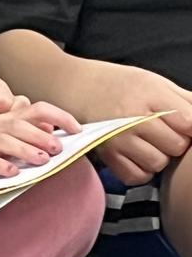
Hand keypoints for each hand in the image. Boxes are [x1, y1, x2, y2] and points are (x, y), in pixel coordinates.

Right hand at [0, 101, 80, 177]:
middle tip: (59, 147)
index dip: (58, 116)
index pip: (36, 109)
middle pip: (20, 126)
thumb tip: (51, 126)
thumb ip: (25, 125)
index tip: (77, 128)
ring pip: (5, 142)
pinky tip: (12, 173)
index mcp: (7, 118)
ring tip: (42, 160)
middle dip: (41, 136)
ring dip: (25, 150)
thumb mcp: (0, 127)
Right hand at [87, 65, 191, 184]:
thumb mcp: (153, 80)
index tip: (185, 124)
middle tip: (163, 130)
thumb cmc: (118, 82)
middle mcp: (133, 116)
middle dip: (176, 140)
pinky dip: (142, 169)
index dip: (191, 127)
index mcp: (149, 93)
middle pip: (177, 145)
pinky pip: (138, 176)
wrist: (75, 85)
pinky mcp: (107, 154)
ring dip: (160, 156)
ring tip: (149, 141)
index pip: (190, 122)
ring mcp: (118, 137)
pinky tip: (137, 153)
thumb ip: (185, 99)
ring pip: (159, 162)